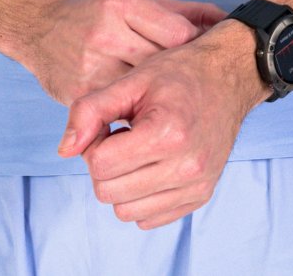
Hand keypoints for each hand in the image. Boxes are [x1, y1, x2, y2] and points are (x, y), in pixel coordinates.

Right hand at [19, 0, 227, 106]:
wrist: (35, 24)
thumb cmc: (89, 10)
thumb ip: (178, 10)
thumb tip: (222, 20)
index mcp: (121, 5)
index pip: (177, 34)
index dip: (197, 51)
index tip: (201, 62)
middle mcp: (105, 35)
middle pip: (162, 68)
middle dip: (182, 83)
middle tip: (196, 95)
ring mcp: (89, 68)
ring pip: (140, 99)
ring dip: (162, 108)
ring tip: (177, 114)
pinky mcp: (78, 96)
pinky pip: (115, 117)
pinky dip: (135, 122)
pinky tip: (148, 125)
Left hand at [54, 23, 267, 228]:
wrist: (228, 77)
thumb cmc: (178, 74)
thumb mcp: (131, 81)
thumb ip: (90, 111)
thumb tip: (64, 151)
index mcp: (167, 133)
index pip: (99, 165)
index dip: (94, 143)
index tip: (110, 125)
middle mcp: (186, 166)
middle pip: (109, 193)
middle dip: (104, 166)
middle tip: (121, 137)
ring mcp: (196, 185)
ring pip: (126, 212)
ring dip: (122, 183)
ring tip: (138, 151)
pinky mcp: (200, 196)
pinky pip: (149, 219)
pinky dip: (140, 197)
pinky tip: (152, 165)